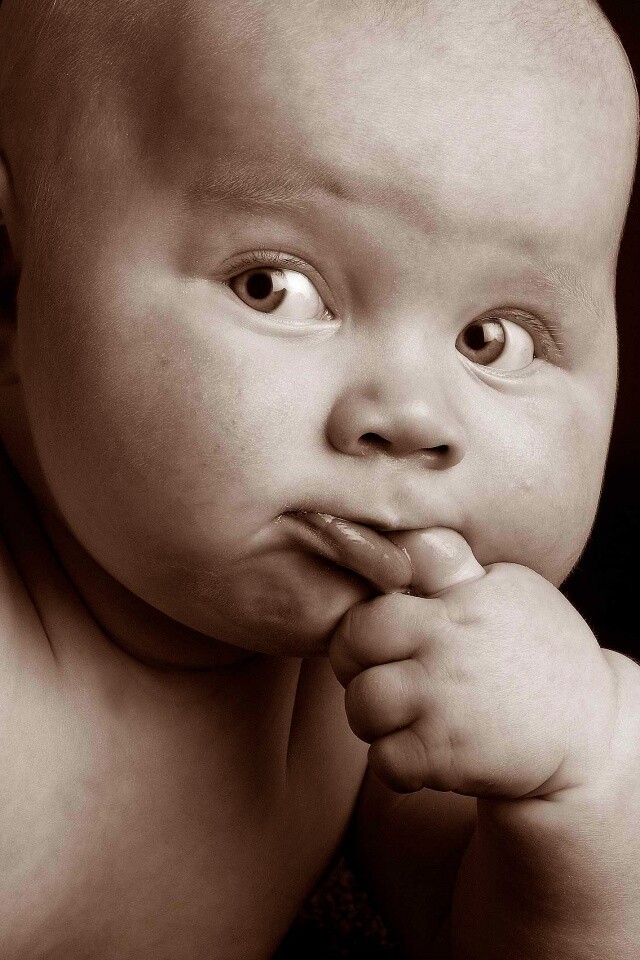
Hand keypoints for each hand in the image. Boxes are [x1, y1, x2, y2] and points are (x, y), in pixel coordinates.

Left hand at [329, 528, 619, 797]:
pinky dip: (393, 762)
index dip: (363, 625)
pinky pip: (385, 760)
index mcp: (456, 607)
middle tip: (380, 673)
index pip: (371, 606)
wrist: (593, 732)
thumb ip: (452, 566)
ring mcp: (443, 706)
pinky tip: (418, 751)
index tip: (379, 638)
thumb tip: (407, 537)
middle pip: (351, 649)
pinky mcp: (447, 758)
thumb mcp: (508, 590)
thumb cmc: (545, 654)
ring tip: (401, 714)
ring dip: (371, 716)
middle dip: (353, 664)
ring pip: (362, 705)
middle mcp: (444, 652)